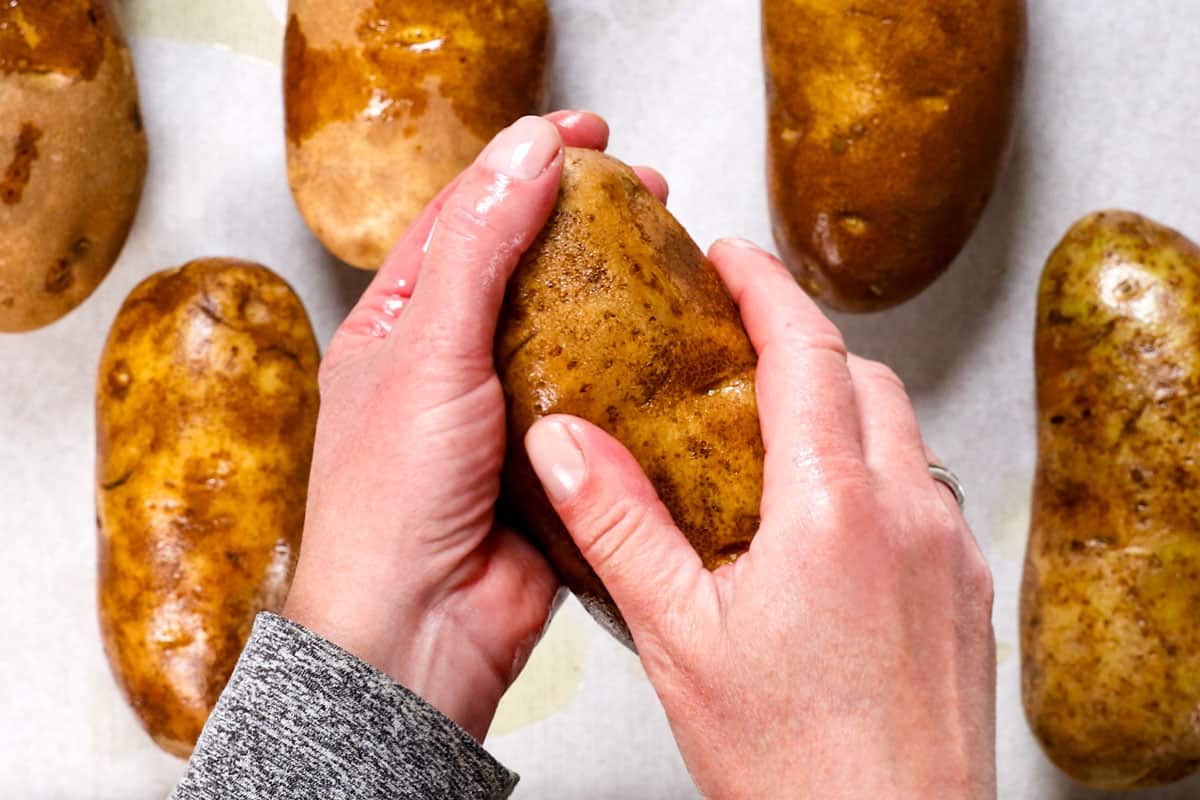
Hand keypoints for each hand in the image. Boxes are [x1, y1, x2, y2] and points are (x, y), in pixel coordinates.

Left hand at [284, 112, 668, 740]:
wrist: (420, 631)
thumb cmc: (390, 502)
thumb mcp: (426, 351)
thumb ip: (477, 249)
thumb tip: (525, 154)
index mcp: (397, 326)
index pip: (464, 218)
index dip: (522, 164)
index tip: (584, 132)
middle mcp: (449, 362)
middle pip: (524, 264)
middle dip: (580, 216)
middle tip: (642, 184)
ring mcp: (506, 410)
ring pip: (572, 327)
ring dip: (616, 285)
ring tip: (669, 244)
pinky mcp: (557, 456)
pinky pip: (603, 394)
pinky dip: (637, 362)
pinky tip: (676, 336)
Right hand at [524, 239, 995, 797]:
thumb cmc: (795, 765)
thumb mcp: (680, 638)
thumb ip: (619, 526)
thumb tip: (563, 443)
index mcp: (833, 508)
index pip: (806, 351)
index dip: (766, 287)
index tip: (732, 256)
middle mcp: (909, 512)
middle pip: (862, 377)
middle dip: (803, 340)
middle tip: (741, 341)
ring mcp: (946, 550)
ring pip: (901, 431)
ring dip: (842, 405)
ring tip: (776, 426)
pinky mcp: (964, 589)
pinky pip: (923, 489)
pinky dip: (875, 467)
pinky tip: (828, 517)